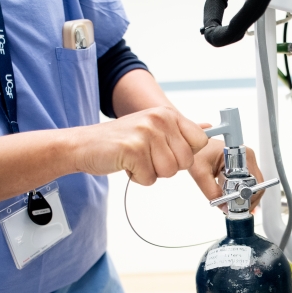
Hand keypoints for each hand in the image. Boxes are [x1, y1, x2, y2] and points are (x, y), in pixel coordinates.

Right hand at [75, 106, 207, 184]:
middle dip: (166, 166)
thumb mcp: (153, 128)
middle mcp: (159, 119)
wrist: (83, 145)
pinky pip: (149, 178)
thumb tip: (208, 127)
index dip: (184, 154)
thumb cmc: (118, 140)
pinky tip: (126, 164)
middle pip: (185, 161)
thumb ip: (181, 130)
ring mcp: (146, 133)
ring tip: (136, 159)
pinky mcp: (133, 149)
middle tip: (146, 156)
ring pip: (169, 171)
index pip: (200, 141)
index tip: (167, 151)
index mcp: (167, 114)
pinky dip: (138, 177)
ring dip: (151, 172)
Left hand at [188, 137, 264, 210]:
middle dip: (247, 200)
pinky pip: (249, 183)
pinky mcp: (244, 166)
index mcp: (242, 154)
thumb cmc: (198, 151)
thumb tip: (224, 207)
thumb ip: (212, 192)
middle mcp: (248, 156)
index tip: (237, 205)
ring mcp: (247, 161)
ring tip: (232, 203)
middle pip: (258, 185)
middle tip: (235, 209)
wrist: (194, 143)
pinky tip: (233, 197)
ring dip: (245, 197)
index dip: (247, 197)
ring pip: (254, 186)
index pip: (255, 182)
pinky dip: (242, 192)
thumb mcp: (201, 173)